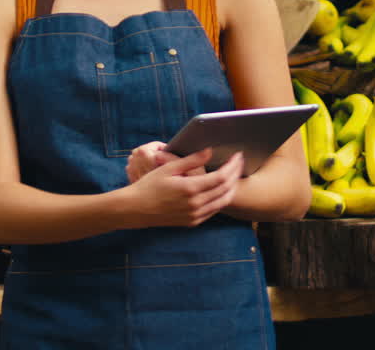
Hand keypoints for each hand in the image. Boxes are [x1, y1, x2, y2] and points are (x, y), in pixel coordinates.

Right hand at [126, 149, 243, 227]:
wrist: (135, 209)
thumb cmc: (149, 185)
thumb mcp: (168, 168)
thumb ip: (191, 160)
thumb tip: (209, 150)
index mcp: (189, 189)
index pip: (221, 177)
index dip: (232, 166)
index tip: (237, 155)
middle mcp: (195, 204)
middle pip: (226, 189)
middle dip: (235, 174)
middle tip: (239, 162)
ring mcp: (194, 215)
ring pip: (223, 202)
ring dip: (232, 187)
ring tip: (234, 174)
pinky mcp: (192, 222)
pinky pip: (213, 210)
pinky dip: (222, 199)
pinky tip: (222, 189)